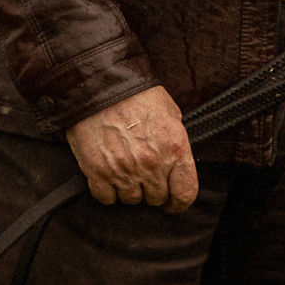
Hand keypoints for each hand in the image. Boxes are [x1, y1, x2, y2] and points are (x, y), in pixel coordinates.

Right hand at [66, 84, 197, 211]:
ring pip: (132, 200)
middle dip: (152, 189)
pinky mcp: (98, 172)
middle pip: (157, 199)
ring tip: (125, 167)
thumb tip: (178, 166)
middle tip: (143, 173)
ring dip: (129, 188)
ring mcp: (124, 170)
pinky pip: (107, 198)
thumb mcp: (170, 113)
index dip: (179, 202)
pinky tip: (109, 172)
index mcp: (174, 147)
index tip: (173, 202)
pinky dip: (107, 190)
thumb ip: (176, 143)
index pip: (185, 193)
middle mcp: (151, 163)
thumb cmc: (137, 93)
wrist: (100, 82)